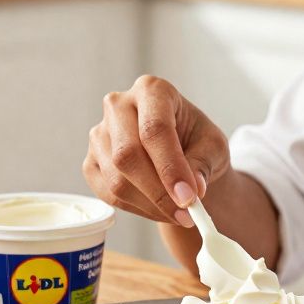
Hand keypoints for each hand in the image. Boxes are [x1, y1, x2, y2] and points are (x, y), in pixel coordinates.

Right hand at [83, 75, 228, 226]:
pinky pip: (108, 194)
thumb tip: (192, 189)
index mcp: (152, 90)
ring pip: (117, 179)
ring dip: (151, 205)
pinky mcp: (91, 162)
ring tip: (179, 213)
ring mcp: (99, 134)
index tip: (189, 197)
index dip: (170, 167)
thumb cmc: (197, 141)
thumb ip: (203, 163)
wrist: (180, 149)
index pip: (153, 128)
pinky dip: (138, 209)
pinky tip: (159, 209)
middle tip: (186, 214)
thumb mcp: (213, 147)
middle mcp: (118, 105)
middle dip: (159, 192)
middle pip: (128, 154)